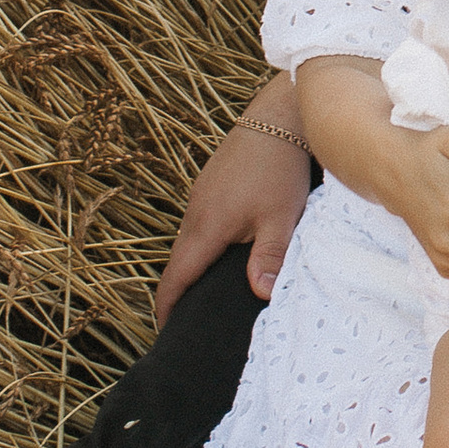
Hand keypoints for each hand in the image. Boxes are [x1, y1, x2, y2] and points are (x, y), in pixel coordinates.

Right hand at [154, 101, 312, 320]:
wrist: (278, 117)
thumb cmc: (280, 167)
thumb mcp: (281, 217)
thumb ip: (269, 256)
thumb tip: (260, 294)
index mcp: (206, 226)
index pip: (176, 276)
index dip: (168, 307)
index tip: (167, 331)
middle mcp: (195, 211)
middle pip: (178, 261)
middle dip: (178, 292)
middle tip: (187, 320)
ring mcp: (201, 194)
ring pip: (189, 240)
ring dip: (191, 266)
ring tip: (204, 291)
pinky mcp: (211, 183)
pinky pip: (199, 222)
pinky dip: (202, 244)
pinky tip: (222, 250)